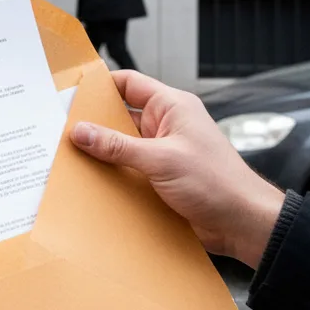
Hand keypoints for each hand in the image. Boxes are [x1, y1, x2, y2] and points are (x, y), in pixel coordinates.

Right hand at [70, 70, 285, 268]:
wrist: (244, 225)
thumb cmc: (217, 183)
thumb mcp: (161, 160)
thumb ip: (118, 146)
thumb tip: (81, 131)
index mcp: (171, 107)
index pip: (128, 83)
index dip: (101, 85)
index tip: (73, 93)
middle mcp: (166, 125)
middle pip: (120, 115)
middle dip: (95, 122)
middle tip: (64, 127)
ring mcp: (163, 150)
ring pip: (122, 143)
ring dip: (103, 152)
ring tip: (73, 155)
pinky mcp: (160, 175)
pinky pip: (129, 167)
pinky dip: (113, 172)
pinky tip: (94, 179)